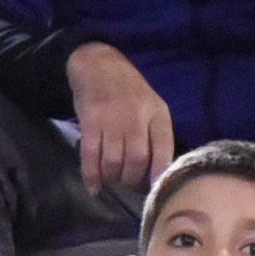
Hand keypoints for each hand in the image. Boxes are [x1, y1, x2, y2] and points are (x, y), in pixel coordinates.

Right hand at [64, 41, 180, 203]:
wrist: (98, 65)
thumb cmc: (129, 91)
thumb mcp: (152, 106)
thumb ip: (157, 135)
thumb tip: (157, 173)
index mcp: (157, 114)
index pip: (164, 152)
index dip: (159, 176)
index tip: (154, 190)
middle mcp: (136, 117)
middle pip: (137, 161)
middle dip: (132, 179)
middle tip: (127, 182)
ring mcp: (112, 120)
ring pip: (113, 162)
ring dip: (112, 177)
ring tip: (112, 178)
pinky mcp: (90, 122)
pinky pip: (90, 156)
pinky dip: (91, 176)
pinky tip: (94, 187)